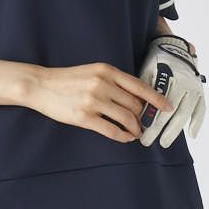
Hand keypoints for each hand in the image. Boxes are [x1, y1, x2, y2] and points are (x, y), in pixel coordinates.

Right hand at [23, 62, 175, 142]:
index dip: (157, 99)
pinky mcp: (84, 117)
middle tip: (146, 124)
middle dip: (143, 117)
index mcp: (107, 71)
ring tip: (137, 133)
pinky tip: (126, 138)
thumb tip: (135, 98)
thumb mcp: (93, 72)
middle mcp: (102, 84)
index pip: (140, 86)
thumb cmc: (67, 80)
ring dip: (135, 129)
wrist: (40, 85)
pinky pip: (111, 130)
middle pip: (135, 105)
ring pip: (126, 119)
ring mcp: (93, 101)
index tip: (167, 108)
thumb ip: (113, 81)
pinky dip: (123, 136)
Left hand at [138, 33, 206, 145]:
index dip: (149, 119)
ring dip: (174, 130)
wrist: (172, 45)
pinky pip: (201, 108)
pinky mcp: (200, 90)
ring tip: (164, 143)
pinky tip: (191, 134)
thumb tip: (136, 114)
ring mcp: (193, 87)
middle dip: (158, 129)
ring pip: (185, 113)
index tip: (140, 131)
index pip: (157, 104)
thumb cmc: (155, 61)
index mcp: (167, 77)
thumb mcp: (145, 72)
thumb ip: (143, 91)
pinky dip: (197, 121)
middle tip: (147, 141)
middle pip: (170, 111)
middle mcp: (183, 82)